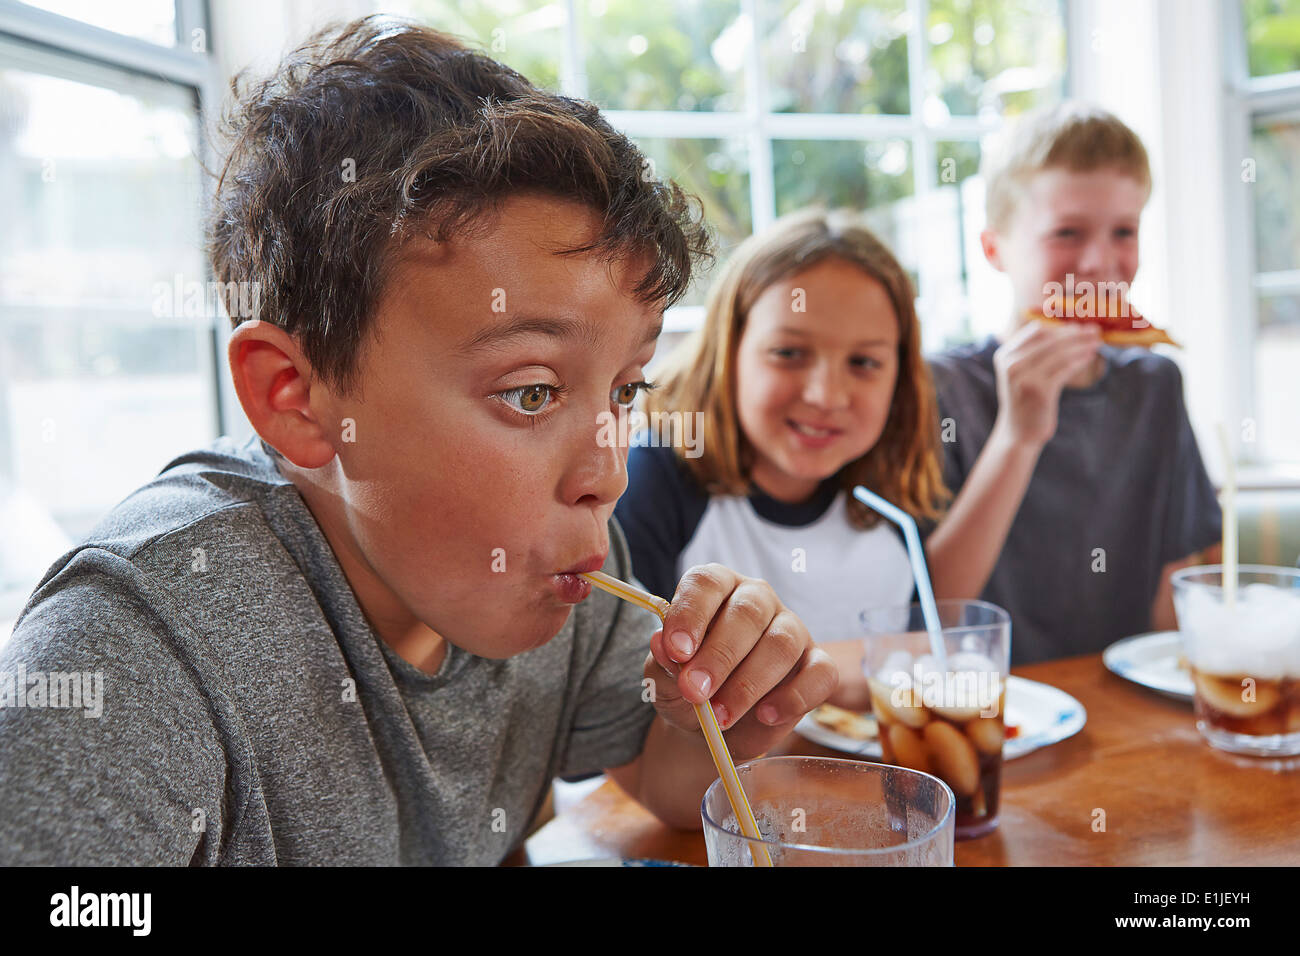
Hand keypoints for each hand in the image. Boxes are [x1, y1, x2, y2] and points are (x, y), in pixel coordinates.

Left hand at [643, 564, 836, 759]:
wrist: (714, 726)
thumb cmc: (688, 689)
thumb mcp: (665, 680)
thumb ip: (663, 663)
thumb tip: (661, 643)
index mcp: (716, 589)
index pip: (706, 583)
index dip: (690, 613)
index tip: (676, 650)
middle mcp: (757, 600)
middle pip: (747, 613)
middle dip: (718, 656)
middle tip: (694, 691)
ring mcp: (792, 629)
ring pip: (782, 643)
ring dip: (749, 683)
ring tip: (721, 716)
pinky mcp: (817, 664)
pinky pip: (819, 674)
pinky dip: (794, 697)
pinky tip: (766, 715)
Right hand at [992, 320, 1100, 447]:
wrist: (1018, 432)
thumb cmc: (1024, 399)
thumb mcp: (1020, 372)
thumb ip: (1033, 352)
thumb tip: (1068, 330)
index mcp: (1004, 355)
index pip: (1036, 331)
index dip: (1060, 327)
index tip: (1078, 327)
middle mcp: (1012, 364)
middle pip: (1050, 340)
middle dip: (1075, 334)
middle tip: (1094, 331)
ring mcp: (1025, 378)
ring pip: (1060, 353)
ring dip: (1082, 346)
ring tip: (1096, 343)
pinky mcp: (1040, 391)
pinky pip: (1065, 369)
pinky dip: (1080, 361)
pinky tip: (1090, 357)